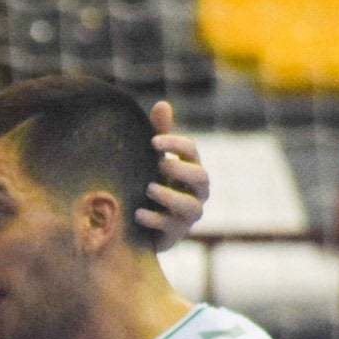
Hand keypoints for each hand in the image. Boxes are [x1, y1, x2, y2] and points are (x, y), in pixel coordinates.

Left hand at [137, 101, 208, 251]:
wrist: (140, 223)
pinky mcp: (177, 234)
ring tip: (148, 189)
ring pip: (191, 206)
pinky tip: (137, 213)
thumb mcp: (152, 159)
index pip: (191, 151)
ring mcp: (189, 214)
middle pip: (201, 177)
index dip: (175, 144)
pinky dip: (154, 219)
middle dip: (181, 170)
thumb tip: (163, 104)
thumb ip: (159, 135)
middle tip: (159, 164)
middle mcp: (197, 191)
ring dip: (170, 196)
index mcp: (190, 167)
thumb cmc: (151, 182)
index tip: (152, 141)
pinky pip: (171, 227)